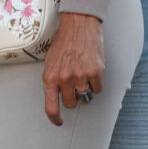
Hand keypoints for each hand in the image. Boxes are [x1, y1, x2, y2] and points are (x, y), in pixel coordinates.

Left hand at [43, 11, 106, 126]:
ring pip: (85, 98)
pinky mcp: (96, 72)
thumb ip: (52, 80)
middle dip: (72, 99)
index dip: (55, 118)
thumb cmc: (62, 43)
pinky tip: (91, 72)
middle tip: (73, 88)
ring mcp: (81, 76)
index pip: (51, 107)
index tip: (58, 122)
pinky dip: (95, 84)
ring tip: (82, 77)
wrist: (78, 26)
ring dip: (84, 91)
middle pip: (71, 104)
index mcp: (49, 78)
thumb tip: (56, 96)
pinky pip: (97, 89)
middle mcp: (64, 79)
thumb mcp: (49, 62)